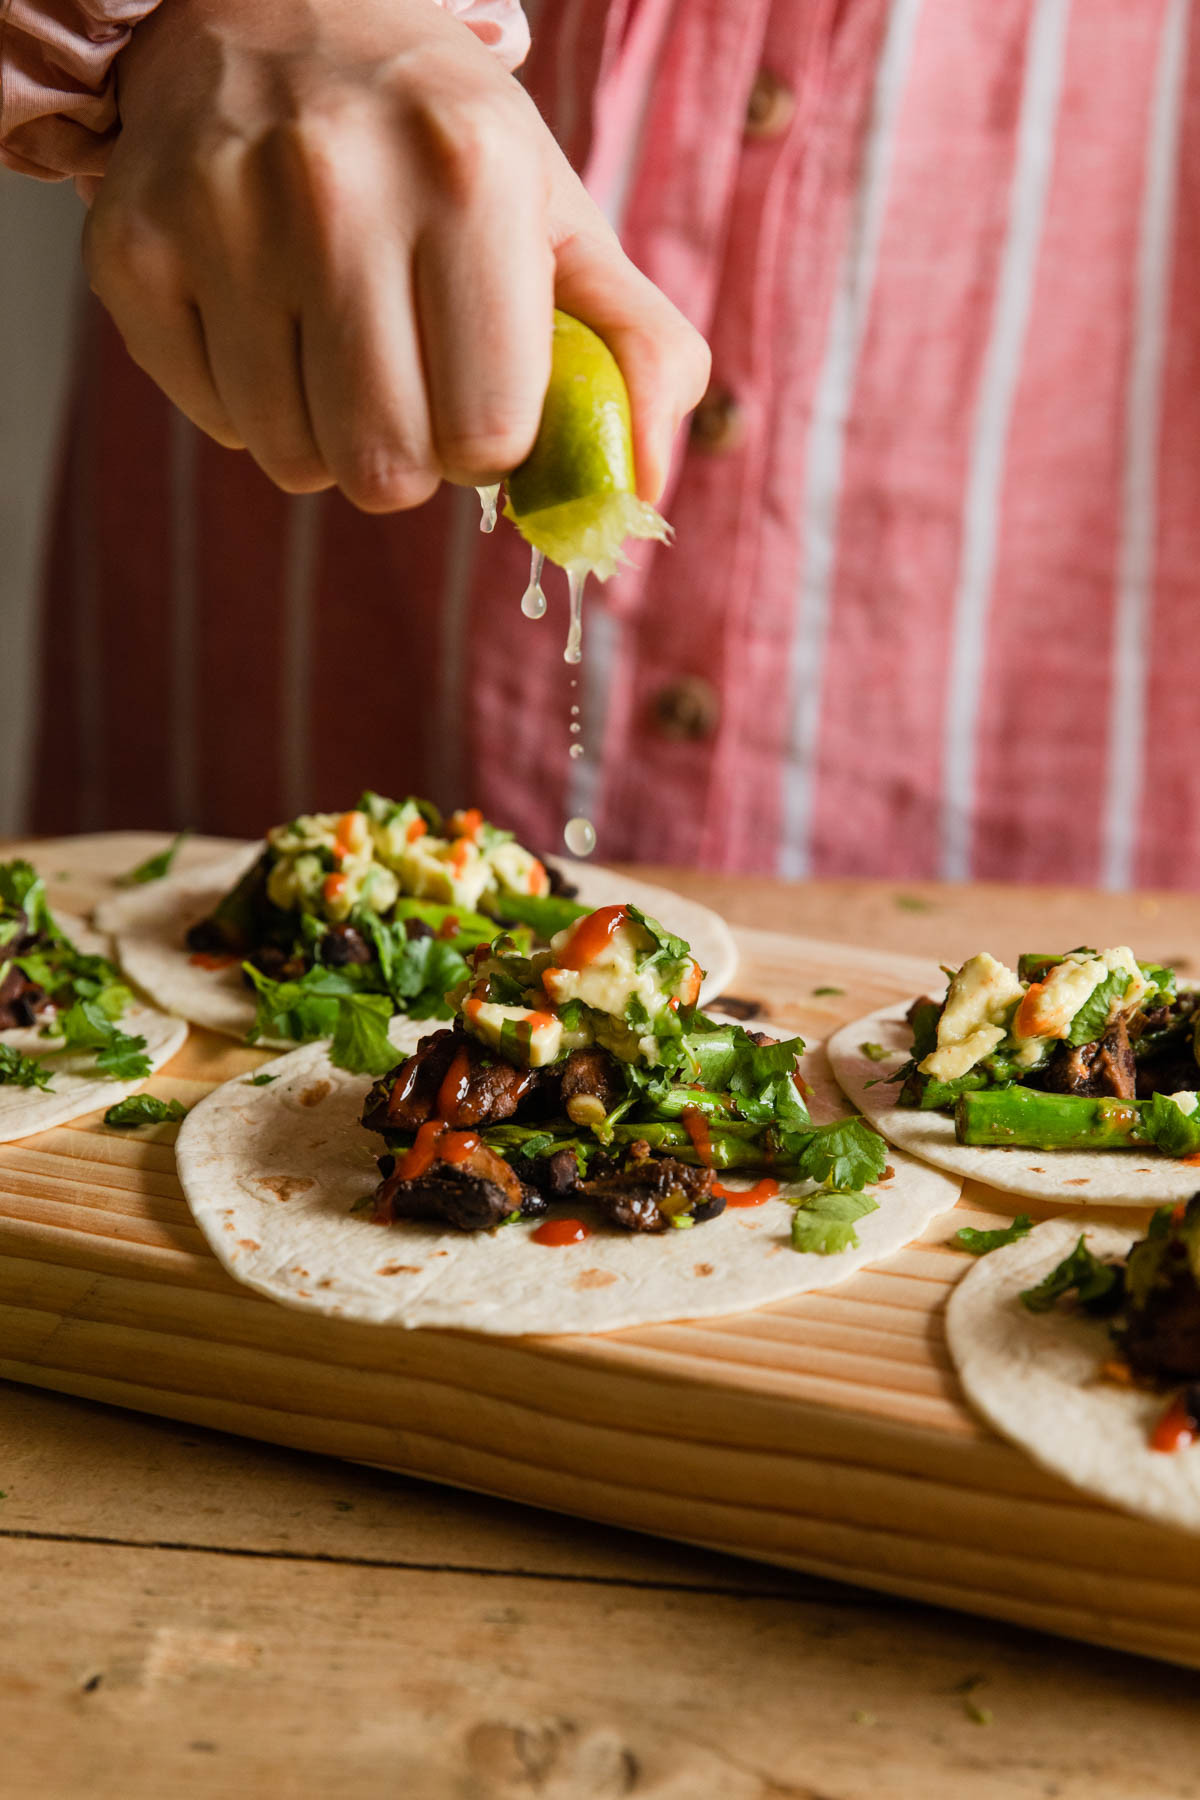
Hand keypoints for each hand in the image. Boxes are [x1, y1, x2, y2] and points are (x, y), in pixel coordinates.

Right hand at [82, 0, 709, 510]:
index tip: (481, 393)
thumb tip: (643, 495)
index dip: (491, 444)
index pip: (487, 434)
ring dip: (330, 439)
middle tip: (411, 383)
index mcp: (467, 175)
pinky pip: (217, 425)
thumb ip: (640, 353)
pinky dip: (253, 405)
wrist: (277, 9)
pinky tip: (270, 320)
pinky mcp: (133, 250)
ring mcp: (217, 215)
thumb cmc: (442, 142)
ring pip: (294, 460)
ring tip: (340, 345)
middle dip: (412, 458)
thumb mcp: (562, 218)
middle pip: (384, 470)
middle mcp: (333, 186)